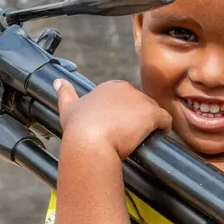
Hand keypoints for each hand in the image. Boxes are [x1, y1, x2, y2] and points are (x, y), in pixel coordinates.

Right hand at [54, 79, 172, 160]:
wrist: (89, 142)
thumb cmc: (79, 128)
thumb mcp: (68, 108)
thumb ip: (65, 93)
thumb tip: (58, 81)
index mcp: (110, 86)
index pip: (125, 99)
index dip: (123, 114)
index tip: (118, 127)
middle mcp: (127, 89)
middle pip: (140, 105)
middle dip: (137, 119)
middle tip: (130, 136)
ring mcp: (141, 100)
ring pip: (152, 112)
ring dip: (150, 124)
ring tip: (142, 140)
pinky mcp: (152, 114)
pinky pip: (165, 120)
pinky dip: (164, 129)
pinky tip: (157, 138)